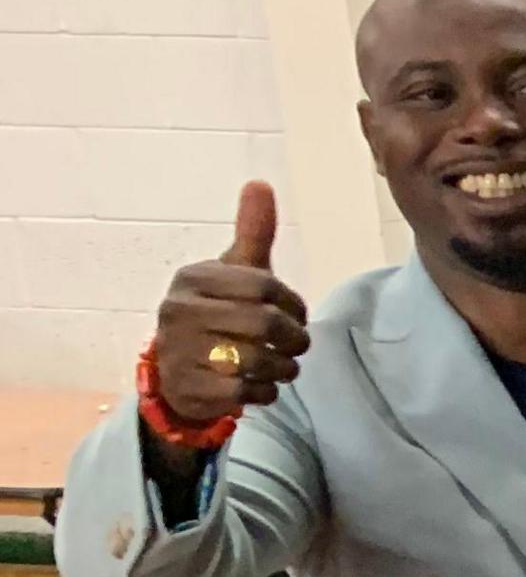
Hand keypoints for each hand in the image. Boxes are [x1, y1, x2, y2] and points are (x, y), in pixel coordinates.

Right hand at [150, 181, 307, 423]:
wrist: (180, 373)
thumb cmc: (219, 313)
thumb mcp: (235, 271)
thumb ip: (252, 233)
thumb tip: (259, 183)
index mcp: (193, 278)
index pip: (265, 285)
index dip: (294, 304)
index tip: (296, 314)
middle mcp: (178, 311)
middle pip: (264, 323)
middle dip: (294, 338)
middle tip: (296, 344)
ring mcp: (178, 351)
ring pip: (257, 360)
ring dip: (284, 368)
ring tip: (283, 366)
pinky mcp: (187, 388)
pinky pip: (246, 393)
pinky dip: (265, 392)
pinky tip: (261, 385)